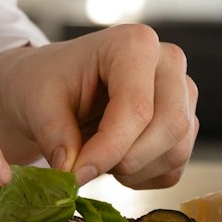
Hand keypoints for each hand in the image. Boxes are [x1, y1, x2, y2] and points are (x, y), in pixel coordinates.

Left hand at [0, 26, 197, 189]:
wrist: (53, 86)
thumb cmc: (47, 83)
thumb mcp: (36, 102)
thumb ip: (54, 134)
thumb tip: (71, 171)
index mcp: (133, 43)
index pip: (138, 106)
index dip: (109, 148)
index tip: (78, 172)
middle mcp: (167, 62)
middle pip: (171, 126)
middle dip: (127, 160)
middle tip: (87, 166)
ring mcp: (182, 93)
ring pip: (176, 150)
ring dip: (133, 171)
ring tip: (96, 156)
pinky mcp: (184, 123)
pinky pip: (174, 168)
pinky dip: (142, 177)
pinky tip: (114, 161)